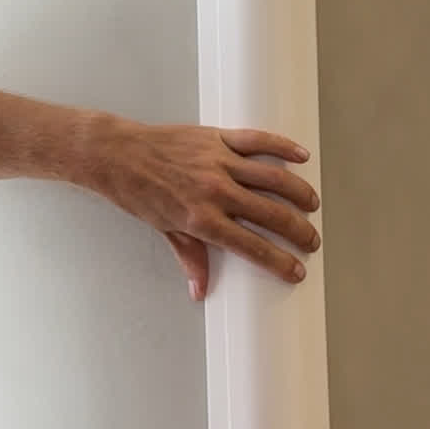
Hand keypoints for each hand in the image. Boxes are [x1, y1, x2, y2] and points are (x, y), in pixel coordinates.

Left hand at [95, 119, 320, 298]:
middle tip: (311, 241)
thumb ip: (190, 257)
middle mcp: (216, 192)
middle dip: (298, 232)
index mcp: (202, 220)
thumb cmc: (137, 192)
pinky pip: (258, 142)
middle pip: (272, 215)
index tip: (297, 271)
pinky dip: (282, 147)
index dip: (279, 262)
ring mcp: (219, 163)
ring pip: (273, 178)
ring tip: (312, 205)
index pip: (252, 247)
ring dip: (299, 193)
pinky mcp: (217, 138)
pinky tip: (301, 155)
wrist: (117, 155)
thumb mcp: (164, 230)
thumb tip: (200, 290)